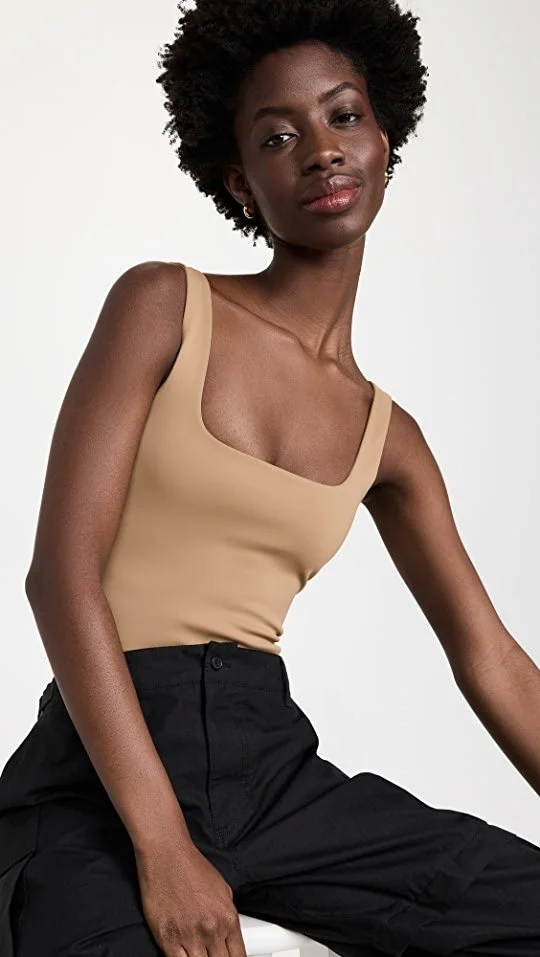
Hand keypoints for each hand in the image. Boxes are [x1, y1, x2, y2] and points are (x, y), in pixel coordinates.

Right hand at [134, 835, 246, 956]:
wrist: (167, 855)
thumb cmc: (192, 866)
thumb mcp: (222, 889)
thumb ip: (226, 914)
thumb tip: (227, 933)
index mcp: (228, 918)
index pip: (238, 956)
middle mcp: (211, 930)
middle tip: (211, 954)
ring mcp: (189, 936)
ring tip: (198, 953)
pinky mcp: (167, 938)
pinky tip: (184, 954)